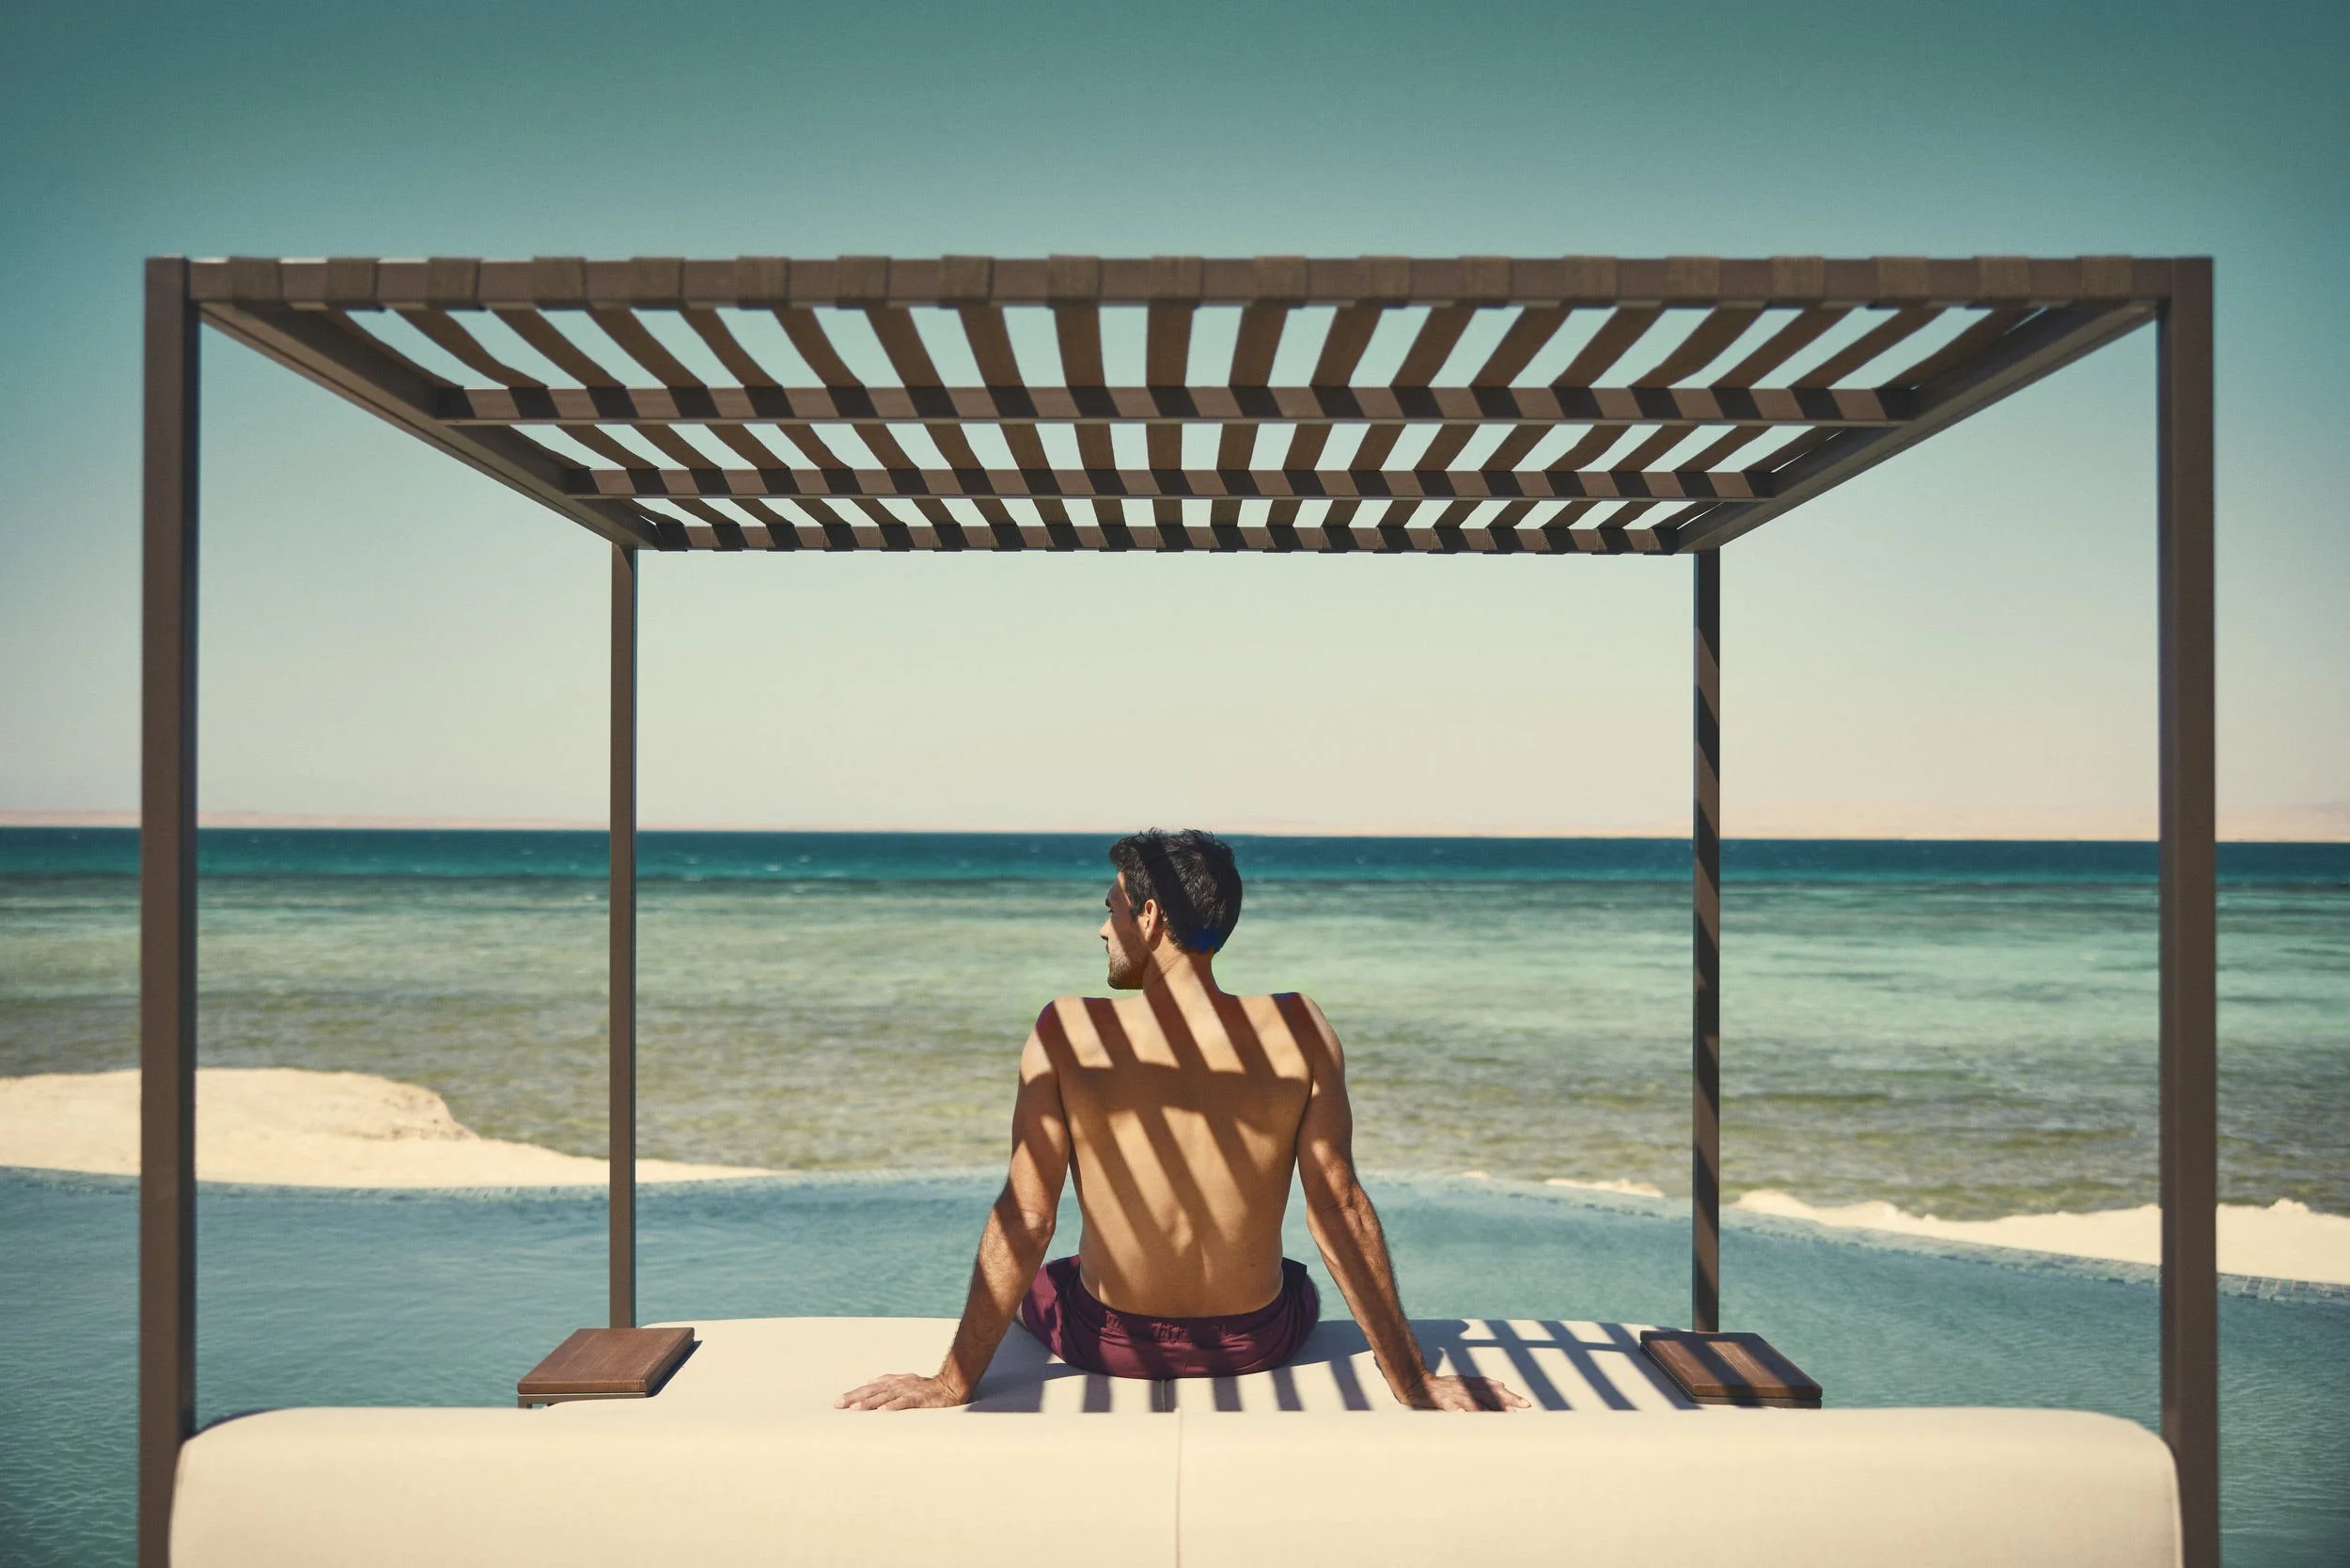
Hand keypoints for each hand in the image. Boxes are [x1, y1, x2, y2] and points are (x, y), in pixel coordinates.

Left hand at [836, 1372, 969, 1410]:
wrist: (950, 1386)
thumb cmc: (926, 1388)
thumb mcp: (904, 1382)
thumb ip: (887, 1382)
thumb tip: (869, 1382)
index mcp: (893, 1382)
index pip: (869, 1388)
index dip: (854, 1394)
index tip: (838, 1402)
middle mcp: (898, 1384)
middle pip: (873, 1391)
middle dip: (855, 1398)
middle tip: (839, 1405)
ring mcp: (908, 1391)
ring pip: (885, 1397)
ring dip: (869, 1403)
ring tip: (856, 1409)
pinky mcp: (920, 1399)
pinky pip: (904, 1403)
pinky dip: (893, 1407)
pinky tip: (883, 1413)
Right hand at [1406, 1374, 1528, 1410]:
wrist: (1415, 1383)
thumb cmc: (1442, 1387)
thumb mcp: (1463, 1382)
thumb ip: (1481, 1385)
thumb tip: (1502, 1385)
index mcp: (1471, 1383)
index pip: (1494, 1389)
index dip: (1510, 1396)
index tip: (1526, 1405)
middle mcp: (1464, 1386)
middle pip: (1488, 1393)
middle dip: (1505, 1401)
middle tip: (1521, 1410)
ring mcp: (1452, 1393)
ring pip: (1472, 1400)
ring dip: (1487, 1408)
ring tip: (1499, 1415)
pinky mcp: (1439, 1399)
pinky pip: (1449, 1406)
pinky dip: (1456, 1410)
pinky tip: (1463, 1415)